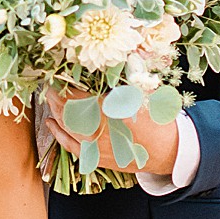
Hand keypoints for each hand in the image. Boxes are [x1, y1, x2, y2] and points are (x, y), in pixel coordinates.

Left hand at [43, 88, 180, 178]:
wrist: (169, 151)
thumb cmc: (158, 120)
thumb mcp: (145, 94)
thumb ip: (127, 78)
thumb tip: (112, 59)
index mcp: (112, 114)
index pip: (79, 98)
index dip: (65, 87)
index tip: (57, 76)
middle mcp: (100, 133)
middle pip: (69, 113)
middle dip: (56, 97)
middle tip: (50, 84)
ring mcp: (96, 149)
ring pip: (67, 128)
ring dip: (56, 111)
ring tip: (51, 98)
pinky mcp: (96, 159)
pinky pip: (70, 146)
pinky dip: (58, 133)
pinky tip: (50, 122)